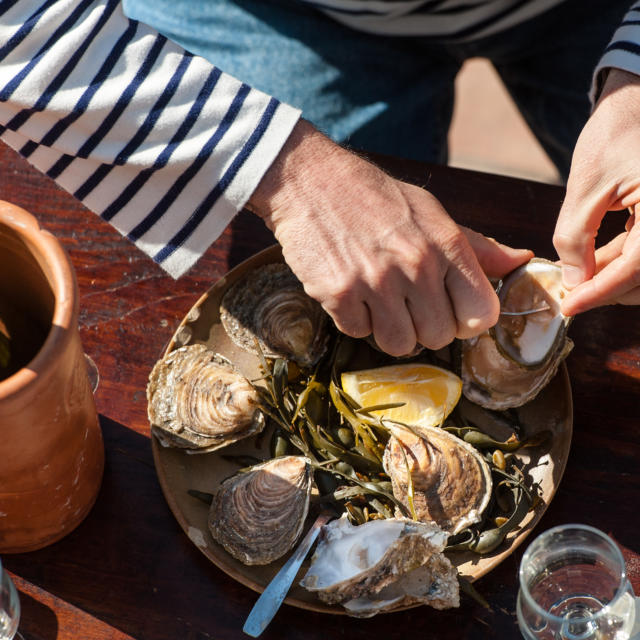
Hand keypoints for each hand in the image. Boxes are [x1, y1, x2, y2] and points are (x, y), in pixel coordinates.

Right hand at [248, 120, 531, 355]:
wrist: (309, 180)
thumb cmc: (374, 196)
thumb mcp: (430, 212)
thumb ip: (474, 245)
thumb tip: (520, 260)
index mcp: (445, 245)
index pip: (482, 314)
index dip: (466, 320)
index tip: (449, 309)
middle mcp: (416, 265)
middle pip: (439, 337)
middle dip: (423, 327)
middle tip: (404, 303)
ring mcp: (376, 282)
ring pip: (399, 344)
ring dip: (388, 329)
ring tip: (376, 299)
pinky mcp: (339, 294)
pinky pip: (358, 332)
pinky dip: (354, 319)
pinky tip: (349, 291)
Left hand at [553, 68, 639, 315]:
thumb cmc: (617, 133)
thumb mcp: (587, 187)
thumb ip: (575, 238)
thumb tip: (573, 282)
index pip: (638, 268)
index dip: (600, 292)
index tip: (569, 306)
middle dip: (609, 290)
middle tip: (572, 293)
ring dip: (616, 278)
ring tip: (577, 274)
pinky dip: (625, 261)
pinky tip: (595, 259)